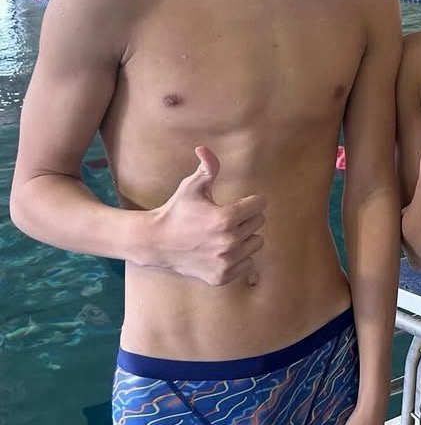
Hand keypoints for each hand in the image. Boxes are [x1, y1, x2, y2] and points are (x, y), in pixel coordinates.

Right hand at [149, 146, 265, 285]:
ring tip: (225, 234)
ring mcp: (226, 261)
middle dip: (246, 218)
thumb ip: (207, 167)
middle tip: (226, 218)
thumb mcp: (191, 187)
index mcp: (226, 218)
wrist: (156, 243)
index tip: (238, 202)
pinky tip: (221, 250)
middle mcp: (229, 242)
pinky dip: (239, 256)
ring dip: (245, 237)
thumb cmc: (177, 211)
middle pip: (259, 223)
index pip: (260, 205)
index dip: (250, 201)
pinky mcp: (222, 276)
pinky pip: (248, 262)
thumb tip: (204, 148)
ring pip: (256, 243)